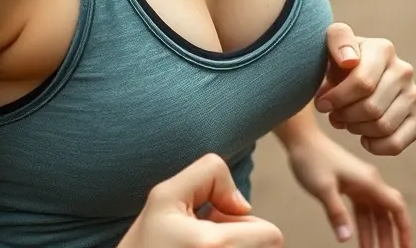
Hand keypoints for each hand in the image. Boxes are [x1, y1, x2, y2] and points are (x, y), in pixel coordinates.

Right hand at [119, 153, 282, 247]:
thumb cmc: (144, 243)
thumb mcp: (165, 195)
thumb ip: (209, 175)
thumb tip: (243, 204)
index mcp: (216, 246)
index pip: (271, 234)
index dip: (244, 221)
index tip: (215, 222)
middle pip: (266, 246)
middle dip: (241, 235)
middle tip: (203, 238)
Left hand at [287, 131, 410, 247]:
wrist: (301, 140)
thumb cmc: (312, 159)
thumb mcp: (323, 188)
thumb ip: (336, 213)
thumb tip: (346, 238)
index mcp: (369, 181)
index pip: (397, 207)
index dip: (404, 228)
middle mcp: (368, 182)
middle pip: (386, 214)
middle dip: (389, 237)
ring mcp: (359, 184)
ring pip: (373, 214)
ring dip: (374, 234)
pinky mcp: (350, 185)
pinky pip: (361, 209)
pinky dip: (362, 225)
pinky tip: (357, 239)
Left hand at [315, 23, 415, 155]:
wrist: (350, 72)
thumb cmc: (338, 58)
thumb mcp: (332, 41)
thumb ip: (338, 40)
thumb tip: (350, 61)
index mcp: (383, 49)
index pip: (363, 83)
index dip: (337, 98)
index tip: (322, 103)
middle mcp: (404, 70)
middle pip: (372, 108)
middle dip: (346, 115)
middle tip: (333, 113)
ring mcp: (414, 95)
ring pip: (383, 127)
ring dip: (357, 129)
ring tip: (346, 120)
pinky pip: (397, 144)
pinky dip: (376, 146)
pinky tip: (363, 137)